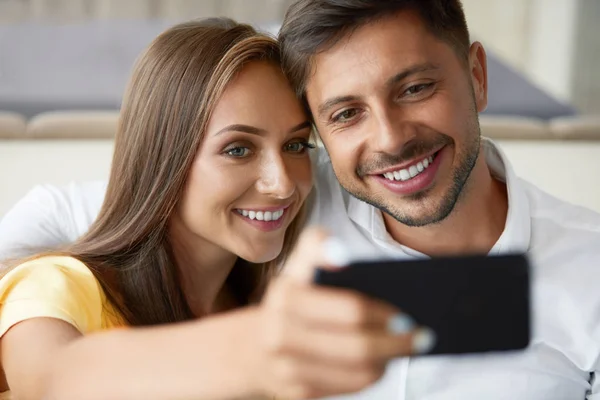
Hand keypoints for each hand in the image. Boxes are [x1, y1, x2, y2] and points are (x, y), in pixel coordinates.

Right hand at [250, 228, 434, 398]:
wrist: (255, 346)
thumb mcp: (298, 265)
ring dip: (388, 359)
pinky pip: (347, 386)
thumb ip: (317, 245)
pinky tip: (382, 362)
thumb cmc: (294, 299)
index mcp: (287, 294)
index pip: (348, 308)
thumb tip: (340, 253)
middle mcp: (280, 332)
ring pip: (356, 370)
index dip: (382, 313)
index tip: (407, 313)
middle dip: (397, 341)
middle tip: (423, 336)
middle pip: (357, 344)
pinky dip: (371, 374)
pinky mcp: (296, 391)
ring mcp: (286, 366)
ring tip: (407, 347)